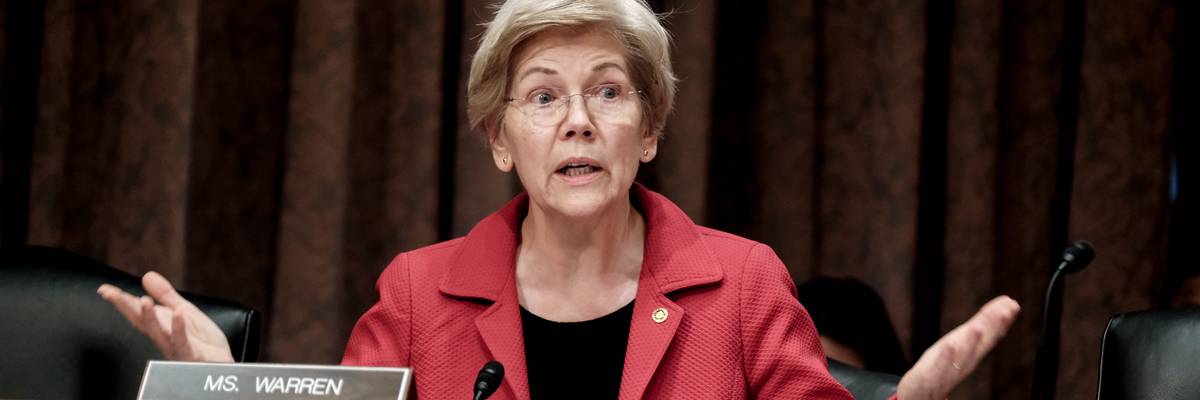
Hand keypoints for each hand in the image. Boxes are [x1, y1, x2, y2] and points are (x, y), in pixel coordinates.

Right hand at [97, 271, 234, 361]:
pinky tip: (177, 314)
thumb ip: (166, 295)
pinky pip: (182, 341)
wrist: (220, 362)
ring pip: (158, 333)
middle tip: (110, 294)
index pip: (136, 312)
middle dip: (125, 308)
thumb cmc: (201, 340)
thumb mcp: (184, 310)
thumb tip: (147, 275)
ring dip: (149, 318)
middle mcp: (162, 337)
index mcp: (160, 325)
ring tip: (143, 300)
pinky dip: (179, 328)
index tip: (104, 290)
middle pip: (140, 321)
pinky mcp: (190, 354)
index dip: (121, 301)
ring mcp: (175, 347)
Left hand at [896, 296, 1020, 399]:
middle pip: (980, 343)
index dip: (1000, 320)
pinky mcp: (929, 378)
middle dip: (994, 326)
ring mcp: (948, 371)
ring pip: (962, 356)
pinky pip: (938, 368)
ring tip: (977, 328)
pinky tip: (949, 346)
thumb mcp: (961, 345)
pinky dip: (945, 358)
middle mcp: (964, 362)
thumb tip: (1003, 308)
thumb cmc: (943, 368)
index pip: (989, 335)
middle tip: (1009, 308)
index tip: (1013, 304)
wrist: (921, 397)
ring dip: (971, 342)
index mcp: (971, 354)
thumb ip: (982, 326)